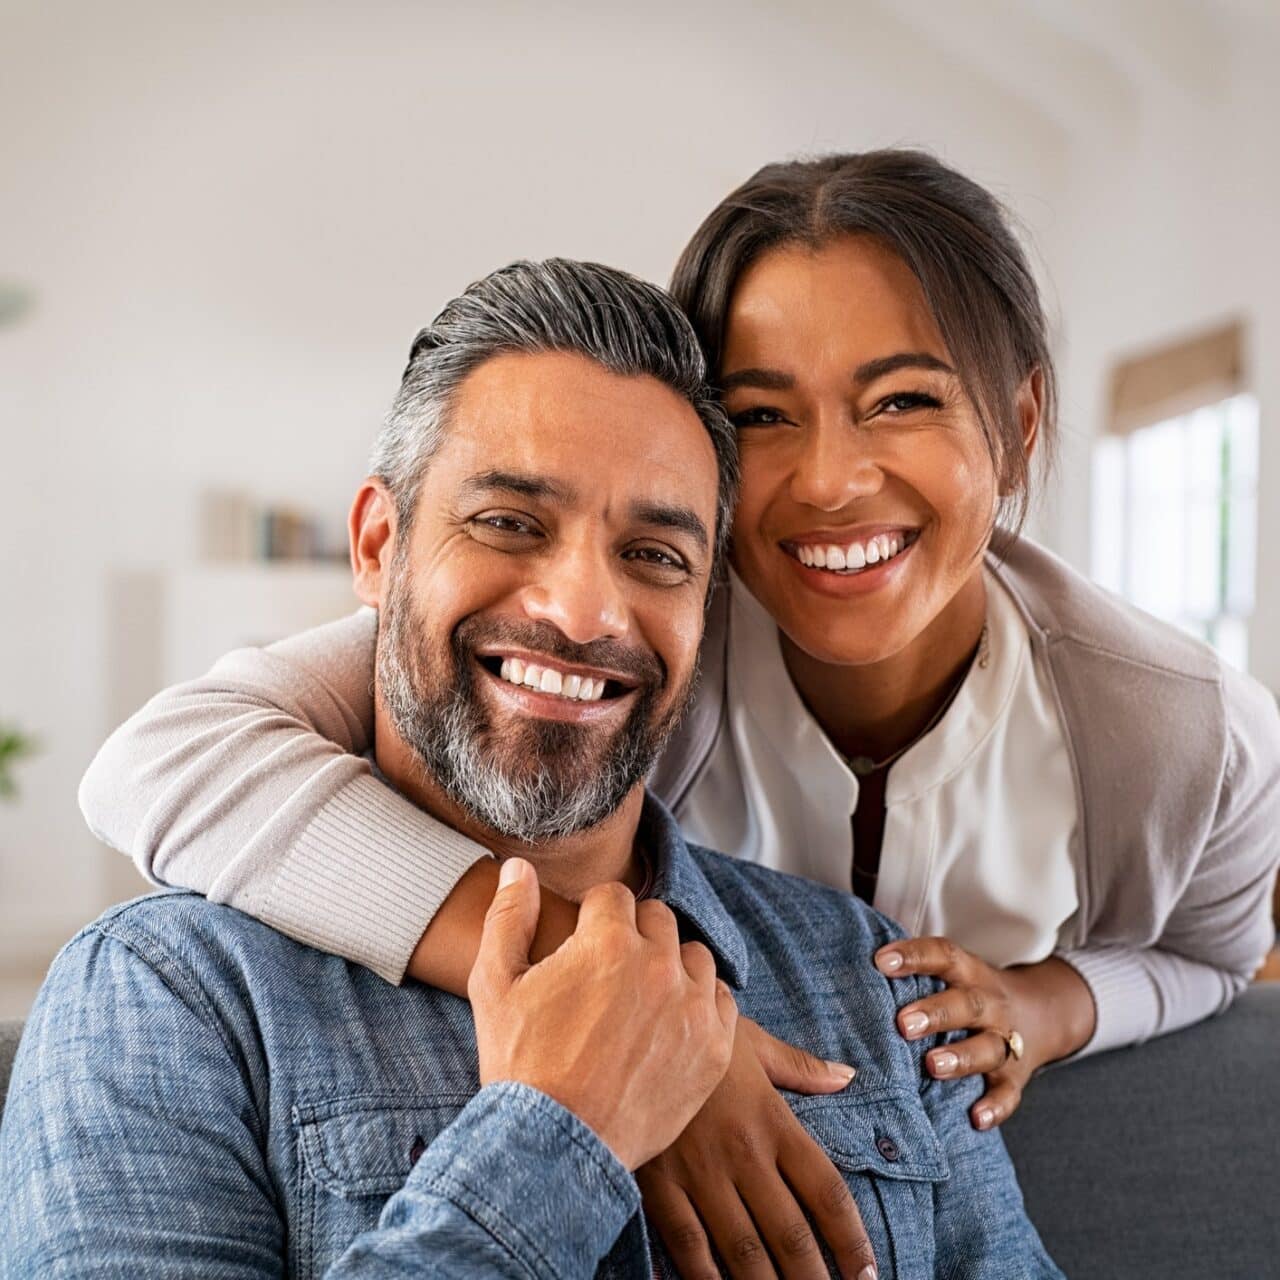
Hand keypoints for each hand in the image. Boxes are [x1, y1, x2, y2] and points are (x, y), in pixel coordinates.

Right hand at [470, 857, 737, 1169]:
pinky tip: (670, 1023)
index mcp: (607, 940)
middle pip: (658, 919)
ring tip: (641, 998)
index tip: (582, 944)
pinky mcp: (715, 1049)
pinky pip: (722, 1002)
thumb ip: (507, 915)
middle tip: (609, 974)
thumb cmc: (519, 1064)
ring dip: (671, 966)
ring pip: (694, 957)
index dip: (592, 916)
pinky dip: (700, 1005)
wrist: (553, 1147)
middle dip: (633, 935)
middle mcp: (658, 965)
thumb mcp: (494, 983)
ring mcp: (692, 1008)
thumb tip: (517, 867)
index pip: (613, 896)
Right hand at [636, 1020, 875, 1279]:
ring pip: (744, 1251)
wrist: (633, 1024)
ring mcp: (700, 1173)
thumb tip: (846, 1076)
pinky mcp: (659, 1183)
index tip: (867, 1272)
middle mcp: (744, 1154)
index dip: (851, 1239)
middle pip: (791, 1234)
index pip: (826, 1192)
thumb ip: (801, 1068)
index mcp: (773, 1121)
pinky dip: (704, 1279)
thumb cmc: (697, 1033)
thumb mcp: (753, 1043)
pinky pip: (687, 1245)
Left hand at [874, 937, 1095, 1129]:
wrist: (1041, 1015)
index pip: (944, 956)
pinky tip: (976, 1117)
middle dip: (936, 1013)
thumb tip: (850, 969)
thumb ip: (914, 974)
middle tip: (903, 1023)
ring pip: (988, 1048)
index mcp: (969, 973)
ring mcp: (1006, 1041)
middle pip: (968, 1004)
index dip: (914, 956)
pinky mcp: (1015, 1077)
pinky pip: (1009, 1093)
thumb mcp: (952, 974)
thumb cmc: (969, 993)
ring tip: (932, 1066)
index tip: (881, 961)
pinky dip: (995, 1107)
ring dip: (961, 1057)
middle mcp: (990, 1005)